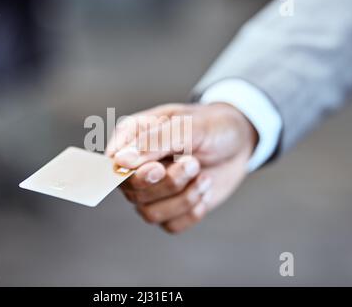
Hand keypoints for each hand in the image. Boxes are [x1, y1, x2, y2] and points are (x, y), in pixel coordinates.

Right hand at [106, 103, 257, 233]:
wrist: (238, 143)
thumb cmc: (211, 125)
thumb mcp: (188, 125)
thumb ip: (154, 141)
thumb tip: (120, 161)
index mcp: (132, 138)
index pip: (113, 165)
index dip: (132, 174)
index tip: (158, 169)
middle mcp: (137, 166)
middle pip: (133, 192)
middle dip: (169, 183)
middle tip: (193, 163)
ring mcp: (152, 190)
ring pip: (149, 213)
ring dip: (183, 198)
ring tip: (203, 176)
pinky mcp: (170, 208)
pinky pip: (170, 225)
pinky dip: (192, 212)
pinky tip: (203, 190)